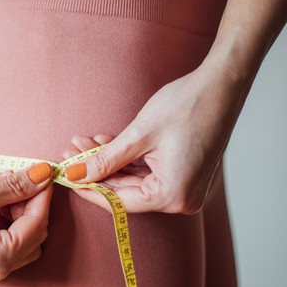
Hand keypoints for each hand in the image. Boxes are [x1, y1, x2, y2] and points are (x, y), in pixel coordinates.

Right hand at [0, 162, 53, 286]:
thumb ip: (12, 186)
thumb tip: (42, 174)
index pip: (37, 225)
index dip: (42, 195)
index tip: (42, 171)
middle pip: (34, 236)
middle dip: (30, 205)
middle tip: (15, 177)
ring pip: (22, 240)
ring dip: (18, 213)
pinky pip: (4, 243)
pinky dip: (4, 222)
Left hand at [61, 66, 243, 213]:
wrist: (221, 84)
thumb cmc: (186, 107)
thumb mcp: (138, 135)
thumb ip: (105, 160)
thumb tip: (75, 174)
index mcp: (173, 196)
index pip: (119, 202)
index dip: (88, 189)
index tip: (66, 177)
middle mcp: (182, 198)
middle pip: (125, 191)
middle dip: (95, 170)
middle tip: (69, 153)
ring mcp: (185, 186)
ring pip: (133, 179)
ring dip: (108, 161)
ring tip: (81, 143)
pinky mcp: (184, 172)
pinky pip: (147, 172)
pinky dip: (125, 158)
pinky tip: (103, 143)